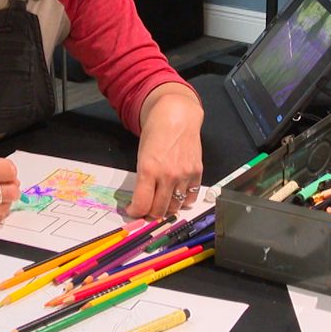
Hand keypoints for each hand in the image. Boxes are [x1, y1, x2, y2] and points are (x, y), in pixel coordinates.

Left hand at [128, 85, 203, 217]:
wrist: (177, 118)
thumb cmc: (156, 134)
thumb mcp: (142, 157)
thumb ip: (143, 180)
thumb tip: (142, 202)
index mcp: (149, 170)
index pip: (142, 204)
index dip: (135, 212)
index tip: (133, 210)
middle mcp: (168, 175)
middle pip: (158, 210)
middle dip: (150, 213)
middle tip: (147, 209)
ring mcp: (184, 175)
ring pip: (175, 207)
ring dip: (166, 209)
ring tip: (161, 202)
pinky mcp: (197, 173)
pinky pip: (190, 198)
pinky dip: (183, 201)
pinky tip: (177, 195)